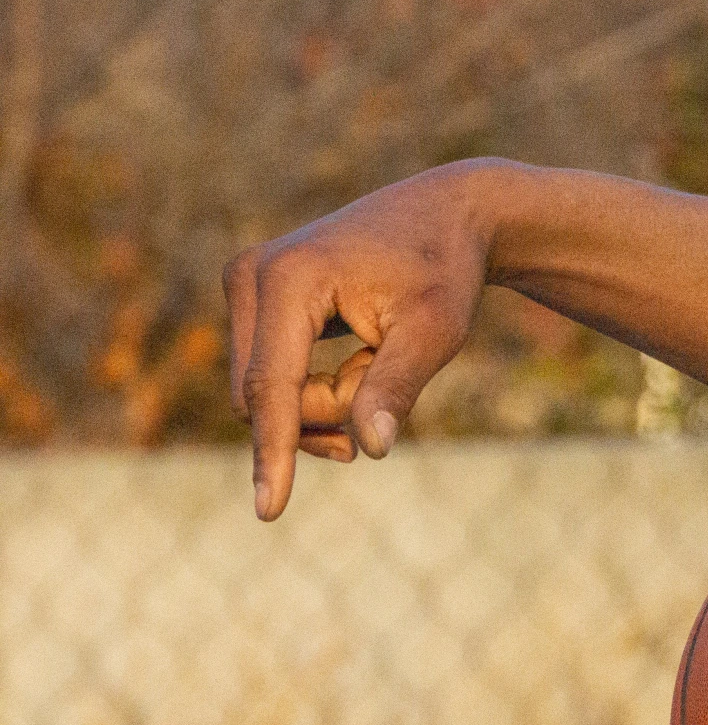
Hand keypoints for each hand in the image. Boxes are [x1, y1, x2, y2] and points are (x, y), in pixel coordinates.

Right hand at [223, 162, 497, 519]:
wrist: (445, 214)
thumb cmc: (445, 269)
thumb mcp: (436, 329)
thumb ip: (397, 386)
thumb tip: (371, 447)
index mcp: (289, 278)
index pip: (272, 387)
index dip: (273, 453)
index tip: (270, 511)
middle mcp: (251, 275)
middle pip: (266, 398)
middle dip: (327, 410)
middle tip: (386, 376)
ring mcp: (244, 284)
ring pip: (264, 394)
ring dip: (324, 400)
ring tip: (377, 358)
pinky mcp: (251, 298)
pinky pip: (267, 377)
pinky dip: (313, 387)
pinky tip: (359, 359)